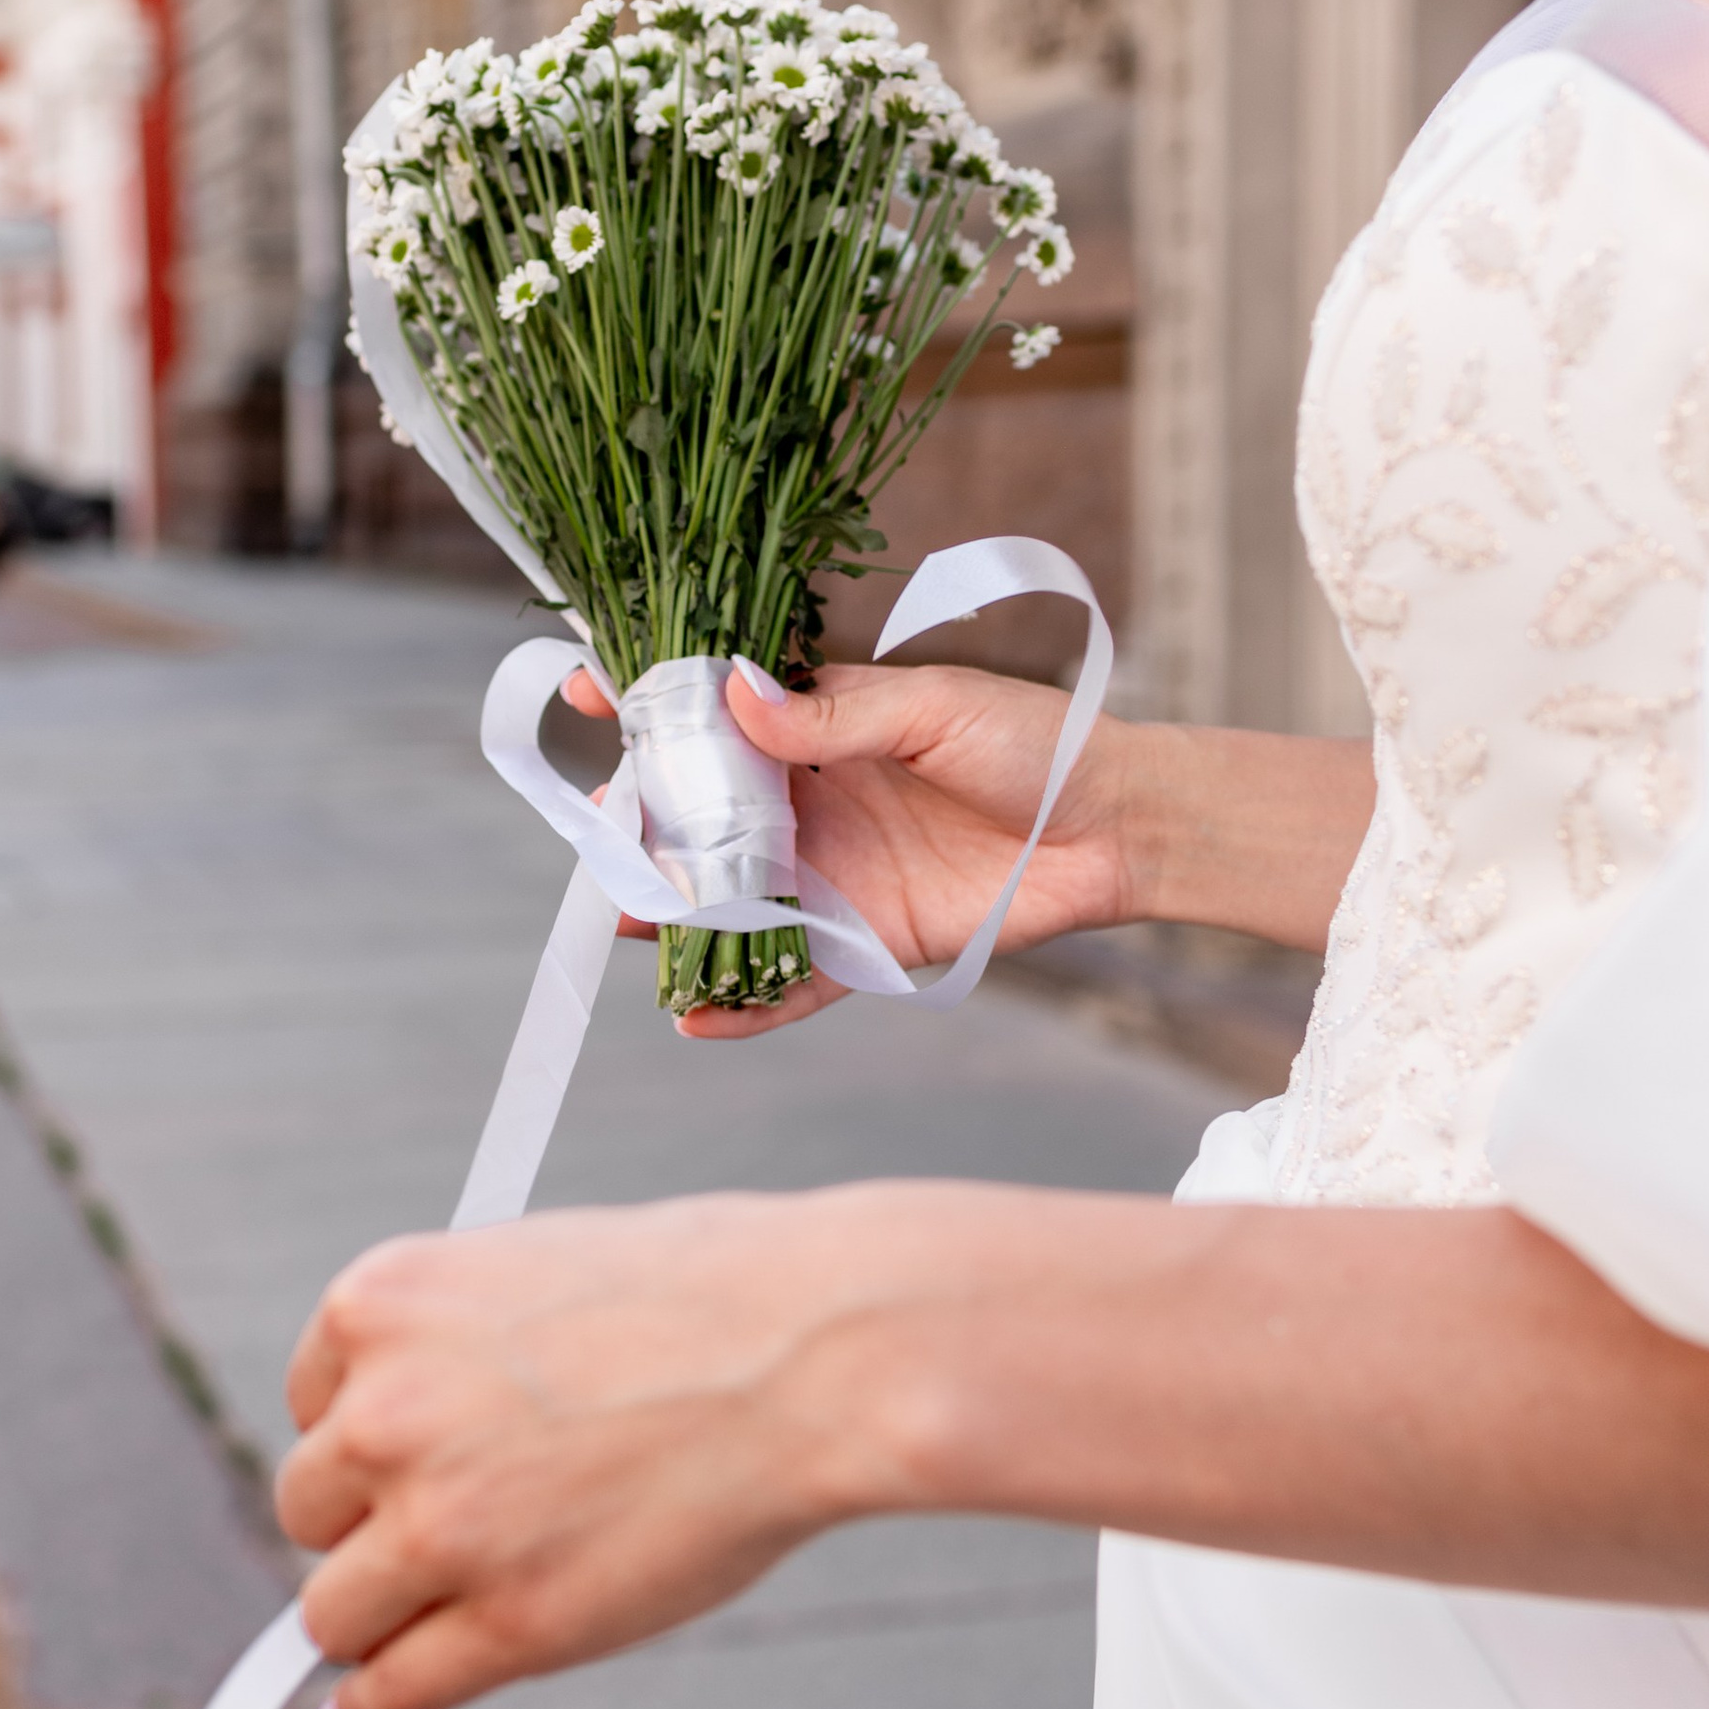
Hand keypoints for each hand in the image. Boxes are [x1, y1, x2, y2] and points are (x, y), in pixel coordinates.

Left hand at [278, 1191, 909, 1708]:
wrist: (819, 1352)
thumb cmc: (707, 1301)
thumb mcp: (535, 1276)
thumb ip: (453, 1352)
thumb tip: (393, 1442)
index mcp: (381, 1306)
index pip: (312, 1404)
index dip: (361, 1441)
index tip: (395, 1467)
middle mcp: (382, 1416)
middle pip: (309, 1510)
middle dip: (364, 1526)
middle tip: (438, 1535)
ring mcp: (440, 1527)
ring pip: (336, 1613)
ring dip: (370, 1621)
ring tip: (417, 1622)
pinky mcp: (511, 1624)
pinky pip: (396, 1690)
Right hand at [568, 656, 1147, 1036]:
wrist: (1117, 825)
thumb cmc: (1033, 743)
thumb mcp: (930, 709)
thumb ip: (831, 718)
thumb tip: (733, 695)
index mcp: (816, 728)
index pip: (712, 715)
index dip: (649, 704)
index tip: (591, 691)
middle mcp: (808, 804)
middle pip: (702, 817)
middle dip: (643, 824)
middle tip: (600, 830)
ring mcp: (831, 876)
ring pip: (731, 901)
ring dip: (674, 916)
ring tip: (626, 923)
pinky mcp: (866, 945)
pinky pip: (792, 982)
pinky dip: (745, 1005)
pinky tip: (695, 1017)